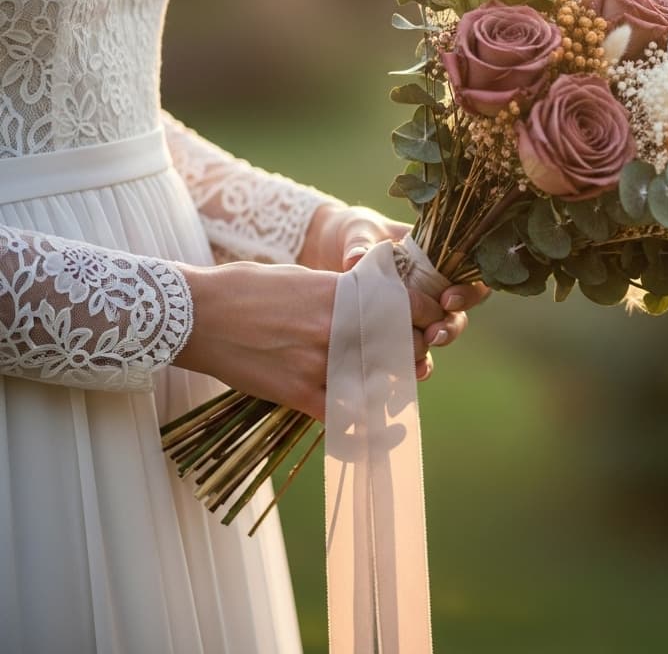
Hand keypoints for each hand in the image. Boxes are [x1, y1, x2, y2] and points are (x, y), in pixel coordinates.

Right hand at [173, 261, 485, 419]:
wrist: (195, 314)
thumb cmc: (247, 289)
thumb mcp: (303, 278)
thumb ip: (342, 291)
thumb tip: (372, 299)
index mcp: (342, 292)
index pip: (406, 306)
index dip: (426, 316)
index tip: (430, 322)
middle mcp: (338, 326)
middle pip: (402, 346)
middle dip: (414, 353)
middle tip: (414, 357)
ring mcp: (319, 362)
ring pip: (381, 382)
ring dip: (396, 387)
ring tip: (399, 387)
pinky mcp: (298, 393)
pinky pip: (347, 419)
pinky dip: (370, 429)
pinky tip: (389, 431)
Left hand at [299, 204, 490, 377]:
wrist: (330, 249)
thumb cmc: (355, 234)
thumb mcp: (358, 231)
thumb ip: (360, 243)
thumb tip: (356, 258)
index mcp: (434, 258)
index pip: (468, 275)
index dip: (467, 290)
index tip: (447, 298)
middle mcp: (432, 287)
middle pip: (458, 311)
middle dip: (451, 325)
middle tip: (435, 333)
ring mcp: (416, 312)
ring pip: (441, 332)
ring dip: (436, 345)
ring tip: (421, 354)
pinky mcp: (398, 331)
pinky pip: (416, 352)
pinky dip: (416, 364)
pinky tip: (410, 372)